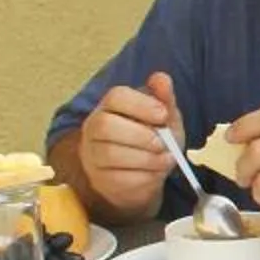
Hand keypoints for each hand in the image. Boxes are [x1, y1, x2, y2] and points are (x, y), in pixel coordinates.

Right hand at [76, 71, 182, 220]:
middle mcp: (94, 128)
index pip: (116, 97)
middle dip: (140, 135)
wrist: (145, 174)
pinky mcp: (100, 180)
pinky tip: (156, 173)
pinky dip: (144, 177)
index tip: (163, 115)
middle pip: (106, 126)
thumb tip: (162, 79)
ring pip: (111, 154)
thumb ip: (164, 98)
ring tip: (166, 159)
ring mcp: (93, 155)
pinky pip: (118, 179)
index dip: (140, 104)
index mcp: (110, 106)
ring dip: (146, 158)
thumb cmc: (152, 139)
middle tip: (163, 143)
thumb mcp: (164, 118)